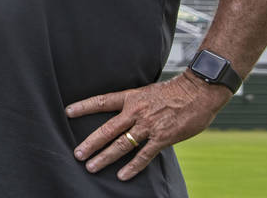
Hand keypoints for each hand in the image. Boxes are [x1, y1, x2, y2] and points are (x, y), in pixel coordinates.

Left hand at [65, 70, 231, 180]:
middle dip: (91, 143)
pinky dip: (132, 167)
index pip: (102, 101)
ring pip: (121, 144)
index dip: (84, 106)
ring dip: (105, 157)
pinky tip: (122, 176)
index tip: (67, 112)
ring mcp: (148, 126)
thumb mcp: (148, 91)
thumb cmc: (175, 91)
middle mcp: (136, 111)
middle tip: (77, 153)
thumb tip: (125, 114)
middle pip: (107, 129)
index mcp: (131, 97)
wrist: (199, 91)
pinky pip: (144, 155)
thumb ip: (136, 103)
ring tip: (91, 167)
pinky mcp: (162, 138)